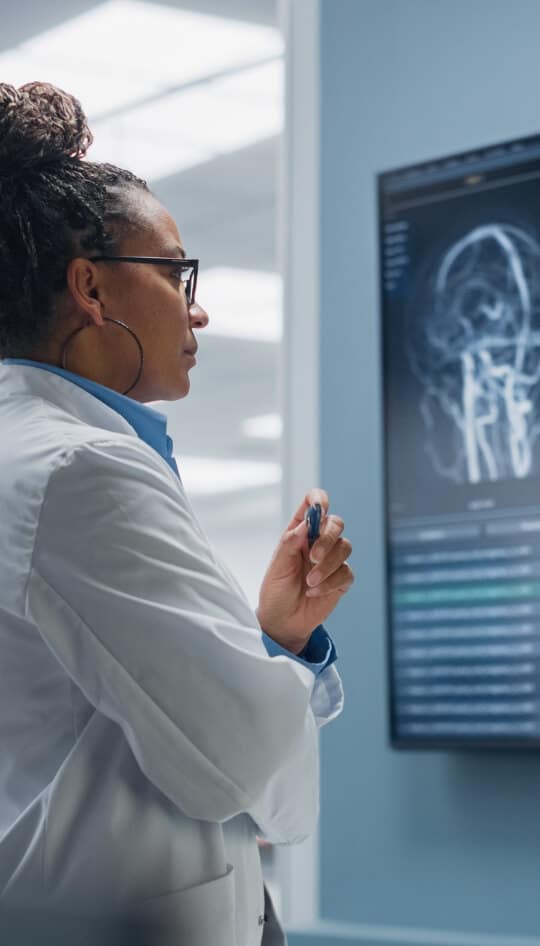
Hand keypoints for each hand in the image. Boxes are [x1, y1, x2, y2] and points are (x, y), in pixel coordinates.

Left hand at [256, 488, 353, 653]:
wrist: (283, 621)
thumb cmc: (276, 590)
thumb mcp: (277, 566)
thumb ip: (290, 542)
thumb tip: (307, 523)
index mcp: (300, 531)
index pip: (314, 504)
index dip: (319, 500)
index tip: (319, 508)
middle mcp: (318, 541)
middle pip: (336, 523)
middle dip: (327, 539)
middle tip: (312, 558)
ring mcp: (331, 559)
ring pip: (345, 547)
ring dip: (327, 565)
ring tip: (309, 582)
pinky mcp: (341, 579)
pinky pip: (346, 572)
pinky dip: (330, 582)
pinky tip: (314, 592)